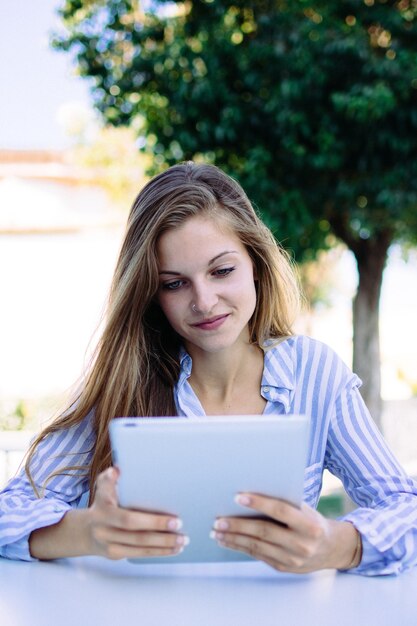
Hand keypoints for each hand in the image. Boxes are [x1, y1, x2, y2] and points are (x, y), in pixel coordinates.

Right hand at [87, 467, 188, 559]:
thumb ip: (110, 478)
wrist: (85, 531)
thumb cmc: (102, 504)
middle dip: (163, 535)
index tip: (174, 519)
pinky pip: (140, 555)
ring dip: (164, 546)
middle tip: (182, 530)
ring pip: (141, 549)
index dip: (153, 522)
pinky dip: (158, 553)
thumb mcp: (103, 488)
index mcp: (104, 512)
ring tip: (182, 541)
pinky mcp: (116, 555)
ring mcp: (110, 545)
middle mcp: (106, 531)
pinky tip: (173, 549)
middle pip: (138, 537)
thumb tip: (118, 469)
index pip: (130, 520)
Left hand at [211, 493, 360, 572]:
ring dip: (234, 539)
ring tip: (216, 531)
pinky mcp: (283, 567)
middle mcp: (301, 544)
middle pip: (264, 532)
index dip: (258, 503)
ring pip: (257, 546)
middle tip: (218, 520)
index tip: (238, 497)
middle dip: (238, 525)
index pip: (280, 511)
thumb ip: (285, 504)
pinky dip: (240, 547)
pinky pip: (257, 555)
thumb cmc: (313, 521)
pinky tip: (227, 540)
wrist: (332, 549)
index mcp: (309, 525)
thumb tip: (251, 493)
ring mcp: (292, 559)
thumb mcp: (306, 509)